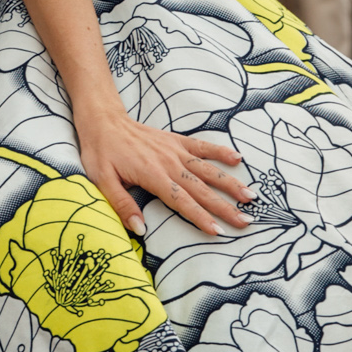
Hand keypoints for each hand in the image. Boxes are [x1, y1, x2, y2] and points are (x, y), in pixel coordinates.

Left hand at [76, 107, 251, 240]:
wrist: (103, 120)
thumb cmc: (100, 152)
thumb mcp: (103, 181)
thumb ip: (122, 205)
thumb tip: (140, 229)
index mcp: (153, 175)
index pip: (182, 202)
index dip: (200, 218)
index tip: (218, 231)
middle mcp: (169, 163)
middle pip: (202, 189)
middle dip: (225, 207)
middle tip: (245, 221)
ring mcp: (175, 150)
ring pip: (208, 169)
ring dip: (230, 183)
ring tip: (251, 196)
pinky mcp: (176, 141)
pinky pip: (202, 147)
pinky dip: (220, 152)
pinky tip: (238, 158)